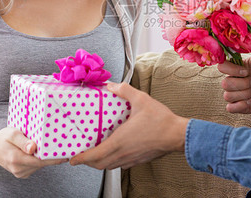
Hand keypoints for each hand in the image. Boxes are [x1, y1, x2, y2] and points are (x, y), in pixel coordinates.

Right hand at [0, 127, 65, 177]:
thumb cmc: (3, 138)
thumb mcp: (12, 134)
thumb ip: (23, 141)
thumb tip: (33, 148)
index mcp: (16, 159)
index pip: (40, 161)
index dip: (54, 159)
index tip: (65, 155)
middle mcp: (18, 169)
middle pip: (41, 164)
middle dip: (51, 156)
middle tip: (61, 146)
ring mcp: (20, 173)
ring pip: (39, 166)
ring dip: (45, 158)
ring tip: (48, 147)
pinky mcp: (22, 173)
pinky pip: (36, 166)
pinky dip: (39, 160)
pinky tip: (38, 152)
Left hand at [69, 82, 188, 169]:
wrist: (178, 135)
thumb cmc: (161, 120)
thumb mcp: (141, 99)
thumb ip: (124, 91)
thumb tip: (111, 85)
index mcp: (119, 141)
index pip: (94, 156)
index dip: (81, 158)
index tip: (72, 158)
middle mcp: (123, 153)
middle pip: (99, 164)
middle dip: (88, 161)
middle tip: (81, 154)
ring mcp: (131, 159)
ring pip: (110, 166)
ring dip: (100, 162)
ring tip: (96, 153)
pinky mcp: (139, 160)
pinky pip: (121, 165)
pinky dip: (113, 161)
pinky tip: (115, 151)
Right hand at [219, 47, 250, 113]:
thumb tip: (245, 34)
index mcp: (236, 67)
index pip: (221, 66)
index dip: (232, 70)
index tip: (246, 71)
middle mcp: (233, 80)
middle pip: (224, 83)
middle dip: (242, 84)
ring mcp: (235, 93)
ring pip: (227, 96)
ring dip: (244, 94)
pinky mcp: (239, 106)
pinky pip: (230, 108)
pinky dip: (240, 105)